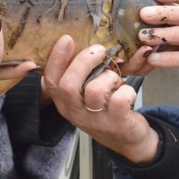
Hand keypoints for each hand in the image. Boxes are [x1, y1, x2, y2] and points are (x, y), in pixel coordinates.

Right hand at [42, 36, 159, 163]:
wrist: (128, 139)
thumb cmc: (106, 109)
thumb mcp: (86, 94)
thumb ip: (81, 74)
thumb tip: (81, 40)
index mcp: (65, 102)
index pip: (51, 80)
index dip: (56, 58)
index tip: (67, 38)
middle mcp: (75, 112)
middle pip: (68, 85)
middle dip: (83, 61)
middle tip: (99, 50)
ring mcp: (95, 120)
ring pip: (95, 90)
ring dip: (109, 76)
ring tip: (115, 79)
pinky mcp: (116, 124)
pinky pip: (119, 100)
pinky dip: (127, 89)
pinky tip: (127, 91)